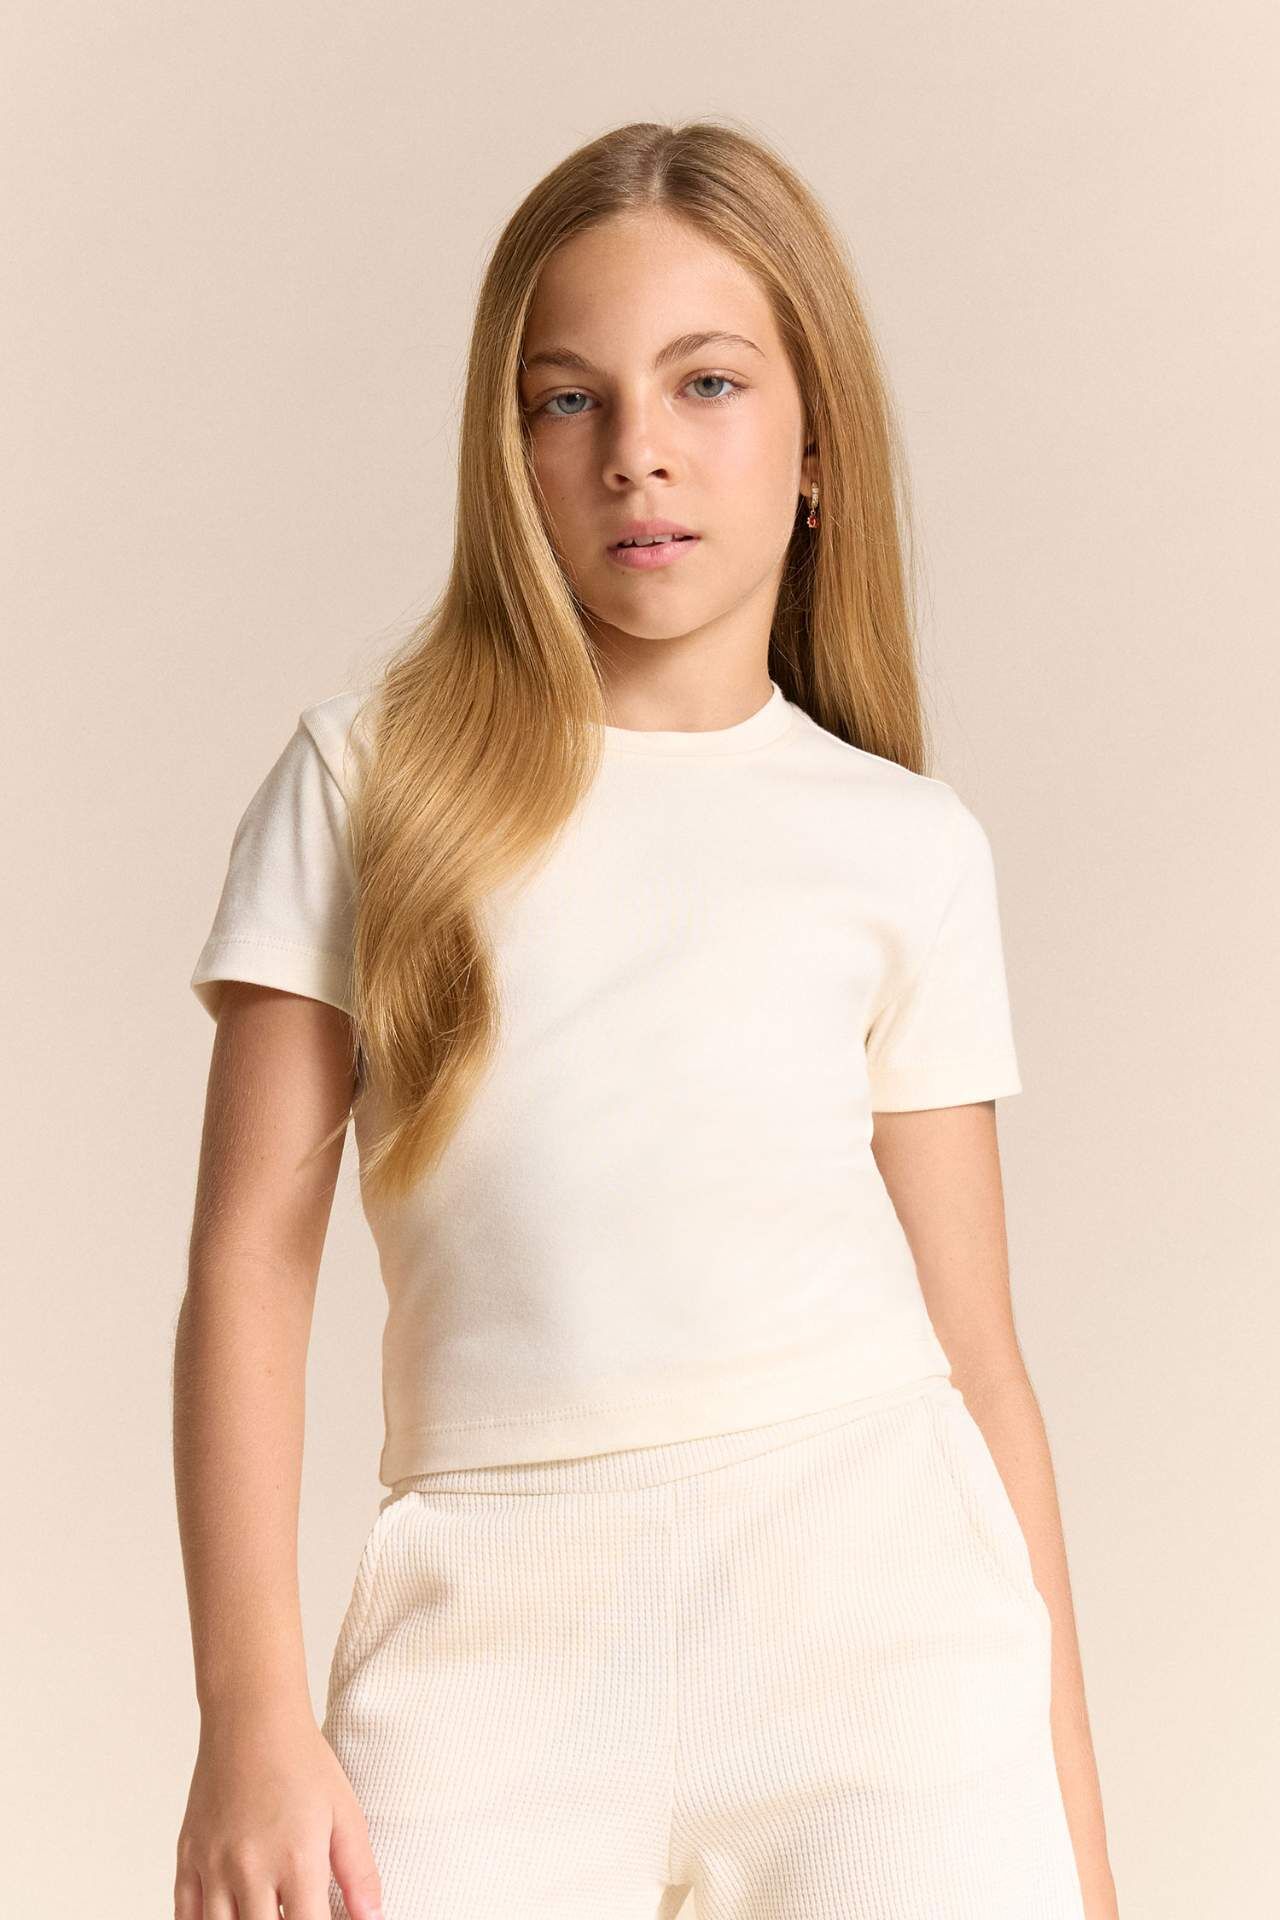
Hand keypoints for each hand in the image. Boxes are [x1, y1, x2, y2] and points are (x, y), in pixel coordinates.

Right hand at [175, 1699, 382, 1919]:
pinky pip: (185, 1915)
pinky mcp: (188, 1857)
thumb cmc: (302, 1762)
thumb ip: (360, 1874)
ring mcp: (213, 1865)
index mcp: (297, 1860)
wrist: (252, 1719)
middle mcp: (251, 1869)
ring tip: (265, 1912)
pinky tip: (228, 1918)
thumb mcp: (346, 1813)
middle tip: (294, 1913)